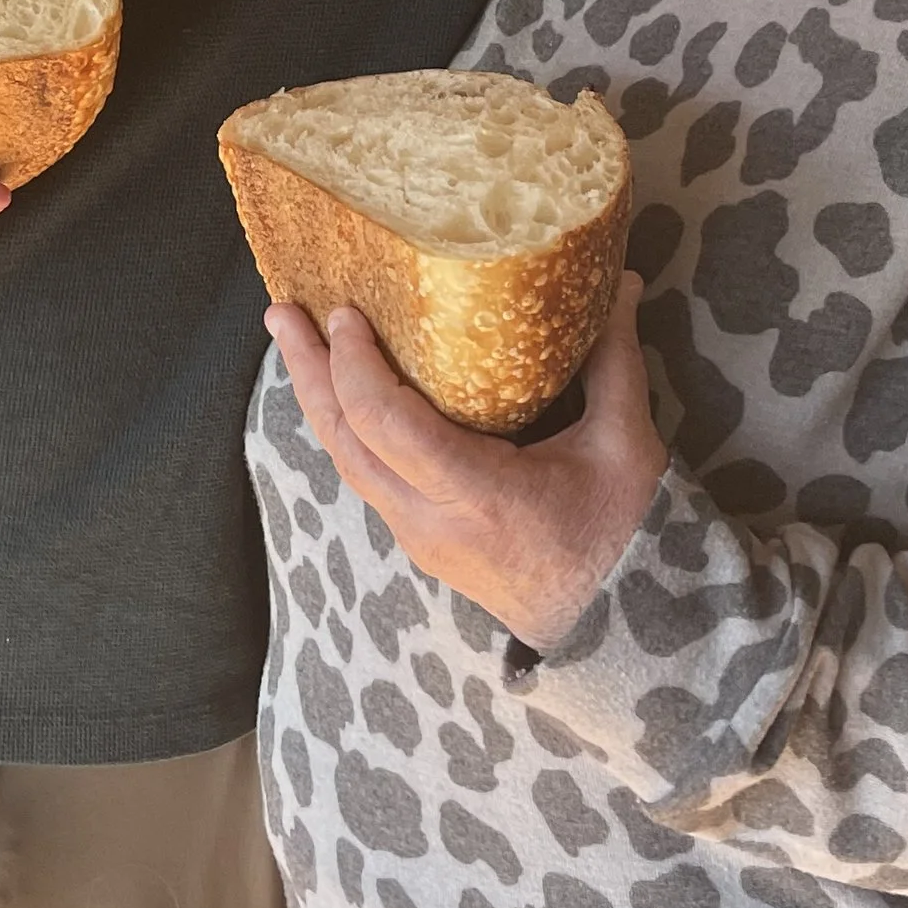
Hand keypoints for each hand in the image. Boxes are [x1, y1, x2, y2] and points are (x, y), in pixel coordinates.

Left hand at [268, 282, 665, 651]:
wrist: (613, 626)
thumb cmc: (623, 533)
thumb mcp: (625, 445)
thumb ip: (614, 360)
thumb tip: (622, 281)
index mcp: (476, 493)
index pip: (387, 424)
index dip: (357, 365)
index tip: (344, 312)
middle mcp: (431, 519)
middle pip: (346, 442)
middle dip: (309, 372)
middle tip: (282, 313)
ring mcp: (417, 536)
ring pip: (348, 463)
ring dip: (319, 399)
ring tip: (296, 341)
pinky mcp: (419, 540)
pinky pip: (366, 477)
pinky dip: (346, 427)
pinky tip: (341, 392)